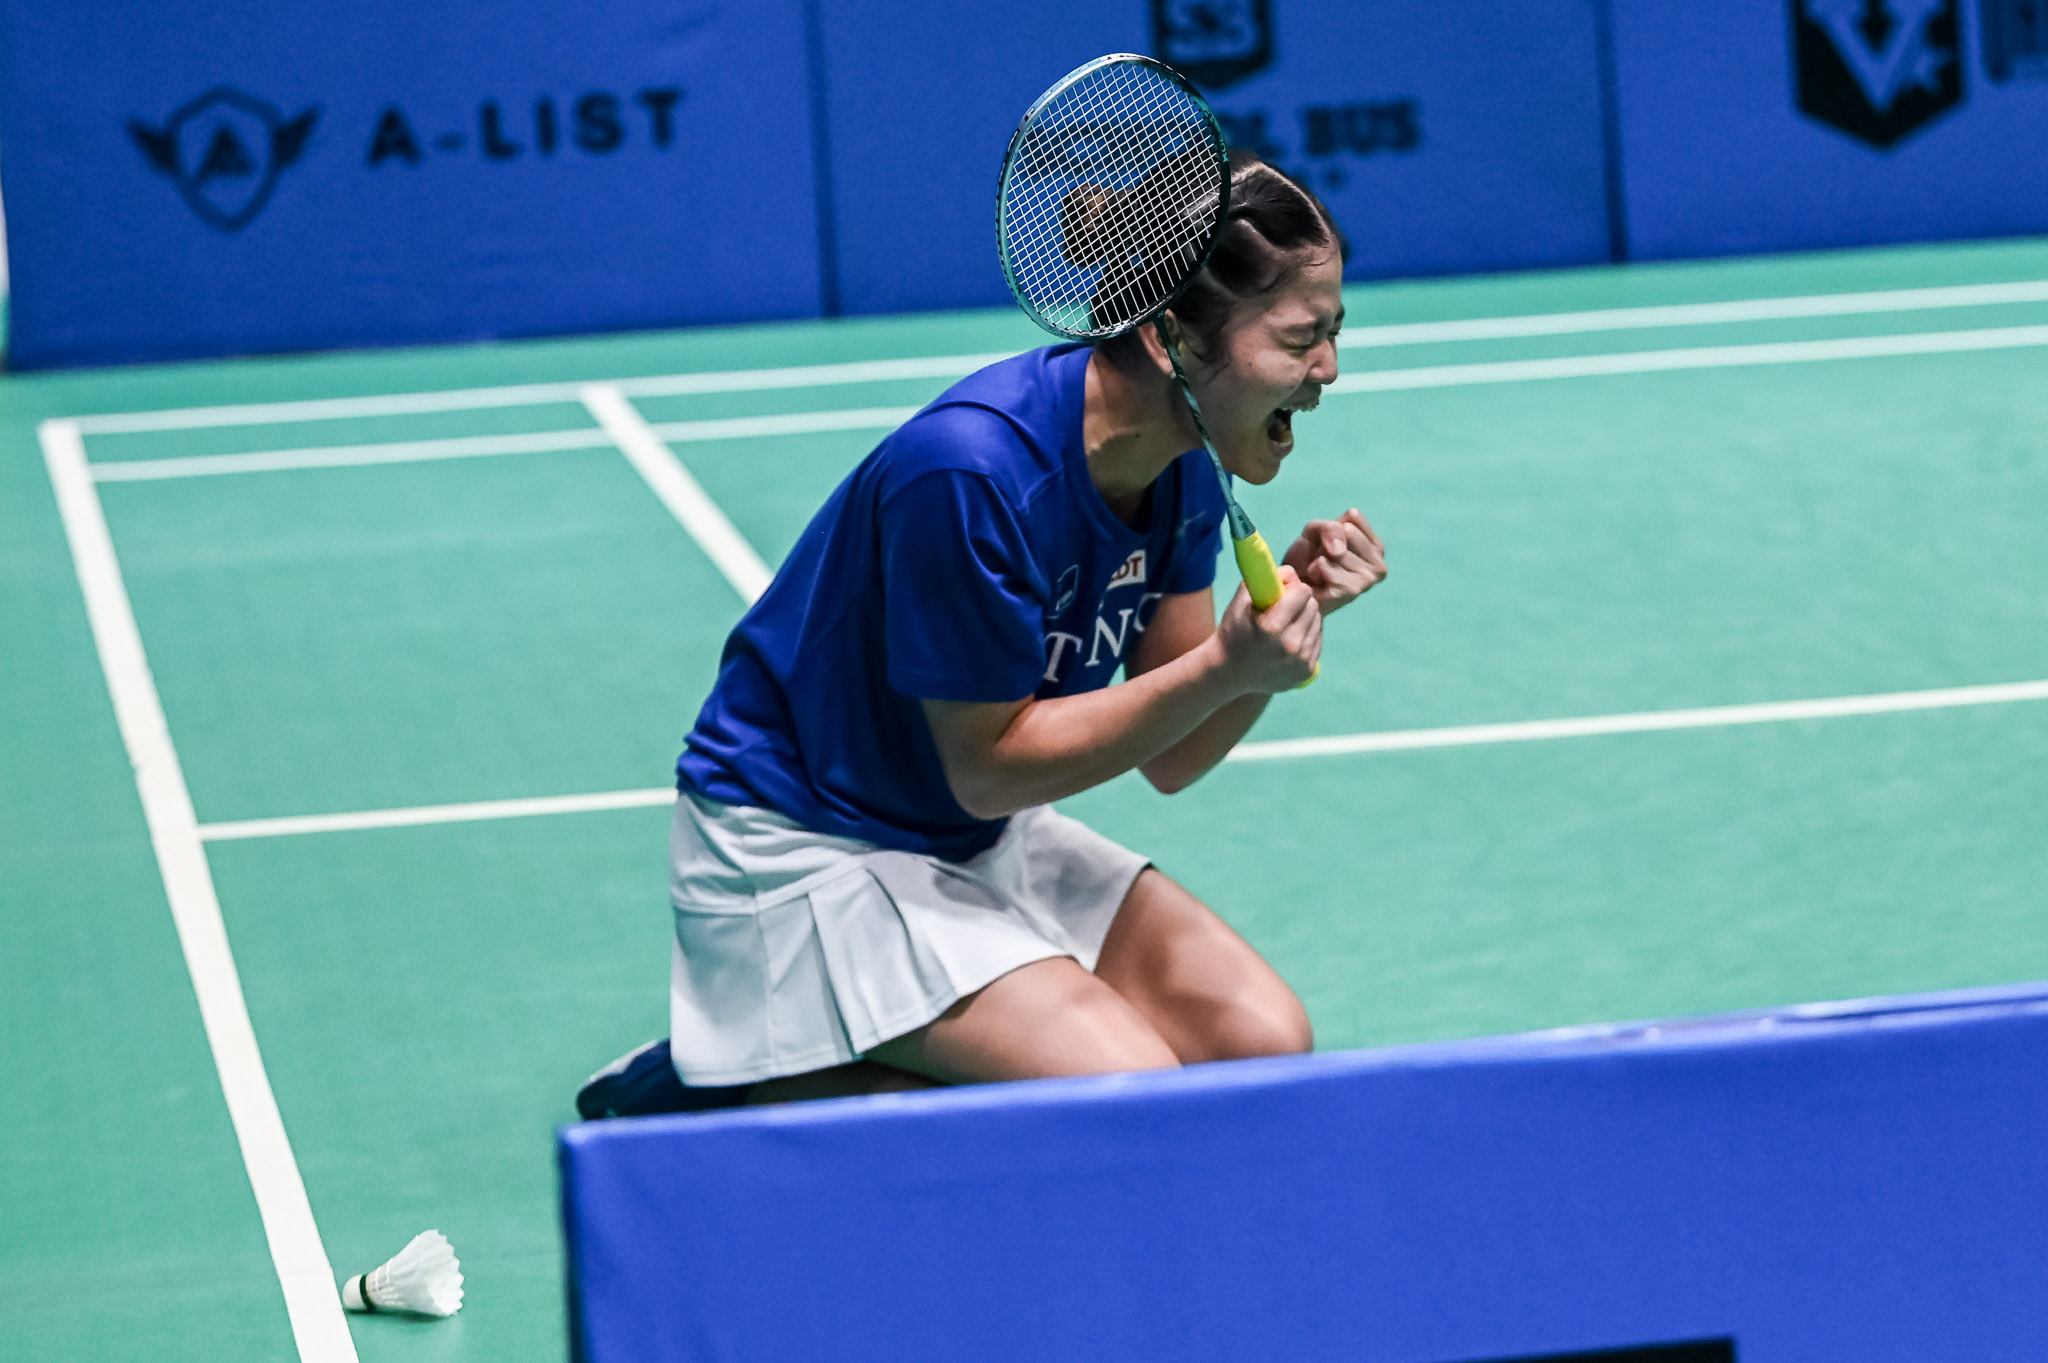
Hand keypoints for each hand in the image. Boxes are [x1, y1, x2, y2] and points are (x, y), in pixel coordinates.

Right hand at [1213, 565, 1319, 693]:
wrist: (1227, 672)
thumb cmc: (1233, 632)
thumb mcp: (1240, 601)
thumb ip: (1264, 579)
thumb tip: (1291, 572)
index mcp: (1272, 627)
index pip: (1303, 592)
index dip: (1292, 588)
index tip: (1282, 592)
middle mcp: (1290, 646)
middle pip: (1313, 606)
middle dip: (1300, 602)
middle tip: (1284, 609)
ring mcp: (1300, 661)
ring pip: (1317, 622)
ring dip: (1304, 618)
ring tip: (1285, 625)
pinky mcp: (1306, 670)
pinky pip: (1317, 640)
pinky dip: (1306, 635)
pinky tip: (1288, 640)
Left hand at [1282, 508, 1385, 613]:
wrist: (1294, 588)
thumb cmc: (1307, 558)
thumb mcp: (1315, 530)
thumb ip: (1330, 528)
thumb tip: (1339, 551)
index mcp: (1376, 547)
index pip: (1354, 516)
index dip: (1332, 527)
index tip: (1328, 543)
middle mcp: (1379, 564)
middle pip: (1348, 532)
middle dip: (1326, 543)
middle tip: (1323, 560)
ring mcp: (1368, 580)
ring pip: (1339, 551)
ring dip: (1319, 558)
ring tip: (1320, 572)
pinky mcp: (1351, 592)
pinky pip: (1327, 567)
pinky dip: (1314, 569)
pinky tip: (1317, 581)